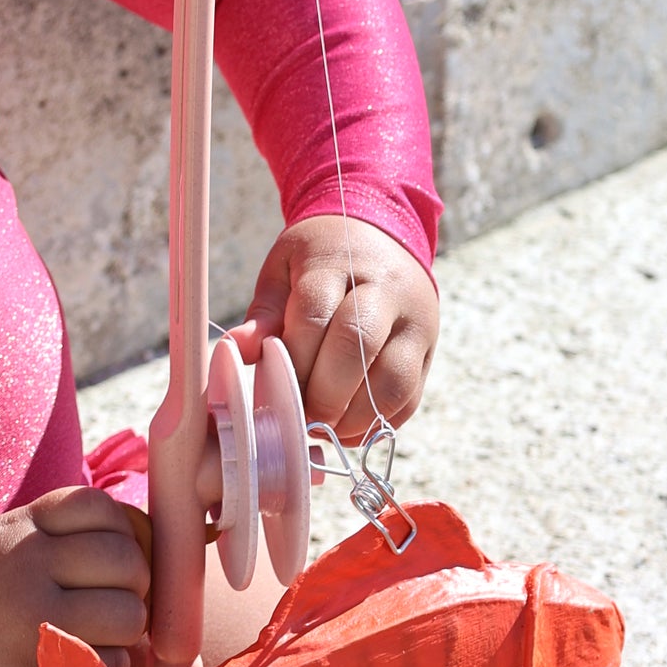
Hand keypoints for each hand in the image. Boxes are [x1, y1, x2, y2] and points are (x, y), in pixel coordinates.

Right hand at [0, 486, 151, 666]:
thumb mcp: (2, 541)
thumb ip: (61, 534)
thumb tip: (142, 538)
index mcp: (22, 526)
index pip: (102, 509)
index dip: (120, 535)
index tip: (106, 562)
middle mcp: (28, 563)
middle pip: (126, 561)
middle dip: (132, 586)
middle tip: (111, 604)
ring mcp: (34, 616)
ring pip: (128, 614)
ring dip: (125, 630)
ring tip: (98, 636)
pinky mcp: (38, 666)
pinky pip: (111, 662)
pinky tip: (80, 663)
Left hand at [229, 213, 438, 441]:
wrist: (384, 239)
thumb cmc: (321, 260)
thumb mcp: (284, 269)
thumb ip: (264, 313)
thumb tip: (238, 349)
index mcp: (339, 264)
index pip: (314, 315)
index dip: (292, 360)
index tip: (273, 388)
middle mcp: (386, 292)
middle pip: (358, 346)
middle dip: (322, 393)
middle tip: (298, 416)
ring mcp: (415, 324)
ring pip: (393, 382)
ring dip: (352, 418)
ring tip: (322, 427)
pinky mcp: (428, 352)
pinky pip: (409, 399)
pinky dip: (376, 423)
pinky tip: (345, 427)